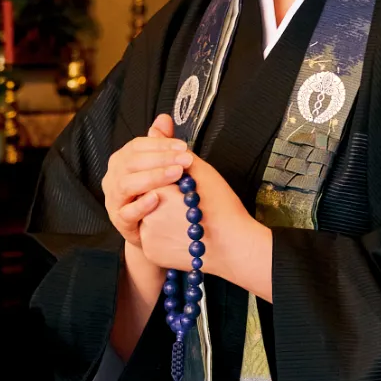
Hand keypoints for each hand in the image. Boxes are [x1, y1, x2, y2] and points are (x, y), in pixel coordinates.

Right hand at [101, 114, 193, 245]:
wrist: (152, 229)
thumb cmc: (157, 192)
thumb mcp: (160, 166)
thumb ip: (161, 143)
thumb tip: (164, 118)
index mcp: (122, 160)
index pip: (137, 146)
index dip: (160, 144)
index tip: (184, 146)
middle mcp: (113, 177)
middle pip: (132, 162)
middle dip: (162, 158)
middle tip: (187, 158)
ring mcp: (114, 200)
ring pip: (127, 184)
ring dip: (154, 177)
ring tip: (177, 174)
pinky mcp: (120, 221)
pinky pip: (127, 212)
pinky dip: (142, 204)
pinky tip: (158, 197)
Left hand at [136, 153, 273, 298]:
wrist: (234, 247)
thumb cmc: (222, 207)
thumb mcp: (200, 171)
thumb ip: (171, 148)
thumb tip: (155, 128)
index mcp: (157, 188)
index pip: (152, 176)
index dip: (171, 181)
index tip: (188, 190)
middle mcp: (146, 212)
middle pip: (149, 198)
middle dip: (165, 200)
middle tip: (190, 207)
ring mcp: (147, 236)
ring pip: (149, 219)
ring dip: (163, 218)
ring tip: (187, 221)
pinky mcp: (151, 253)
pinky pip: (153, 240)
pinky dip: (164, 237)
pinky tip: (184, 235)